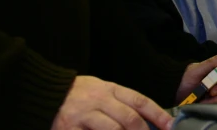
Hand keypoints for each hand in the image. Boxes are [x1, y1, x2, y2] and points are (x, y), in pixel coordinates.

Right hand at [51, 76, 171, 129]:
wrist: (46, 93)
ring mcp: (84, 116)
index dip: (158, 114)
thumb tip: (146, 121)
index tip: (170, 126)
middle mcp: (99, 101)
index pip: (140, 101)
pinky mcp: (70, 129)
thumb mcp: (101, 90)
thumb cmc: (78, 93)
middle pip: (129, 118)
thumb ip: (121, 102)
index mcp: (110, 89)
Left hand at [176, 51, 216, 104]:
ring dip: (213, 102)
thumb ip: (211, 63)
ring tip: (202, 102)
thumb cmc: (185, 79)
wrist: (174, 93)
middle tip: (206, 97)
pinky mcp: (214, 103)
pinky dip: (212, 106)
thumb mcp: (196, 70)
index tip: (212, 91)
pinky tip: (203, 105)